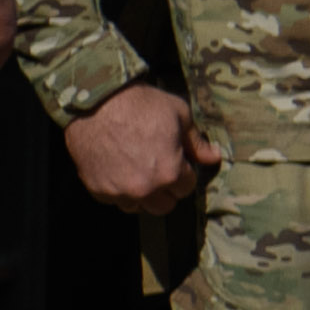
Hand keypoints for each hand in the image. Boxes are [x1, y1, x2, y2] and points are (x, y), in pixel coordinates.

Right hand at [64, 81, 215, 219]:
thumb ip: (197, 143)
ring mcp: (117, 191)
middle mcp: (144, 188)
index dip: (184, 174)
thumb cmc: (141, 104)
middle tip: (159, 170)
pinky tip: (119, 172)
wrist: (95, 102)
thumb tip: (214, 158)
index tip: (177, 162)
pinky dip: (118, 191)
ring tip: (139, 173)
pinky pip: (113, 201)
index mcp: (169, 172)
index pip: (186, 188)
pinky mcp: (96, 189)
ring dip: (141, 195)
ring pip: (138, 207)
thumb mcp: (180, 115)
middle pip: (164, 206)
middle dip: (166, 191)